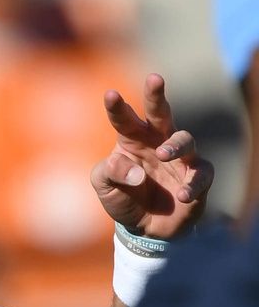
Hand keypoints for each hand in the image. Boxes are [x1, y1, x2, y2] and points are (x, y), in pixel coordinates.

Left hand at [90, 74, 212, 239]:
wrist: (144, 227)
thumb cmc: (122, 197)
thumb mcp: (105, 186)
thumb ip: (111, 173)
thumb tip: (136, 173)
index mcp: (131, 141)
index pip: (124, 120)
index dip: (117, 107)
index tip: (110, 94)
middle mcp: (157, 143)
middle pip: (160, 114)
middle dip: (156, 96)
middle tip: (154, 79)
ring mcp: (179, 159)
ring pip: (184, 139)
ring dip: (175, 145)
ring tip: (164, 154)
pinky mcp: (197, 178)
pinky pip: (201, 173)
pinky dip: (193, 183)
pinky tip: (183, 195)